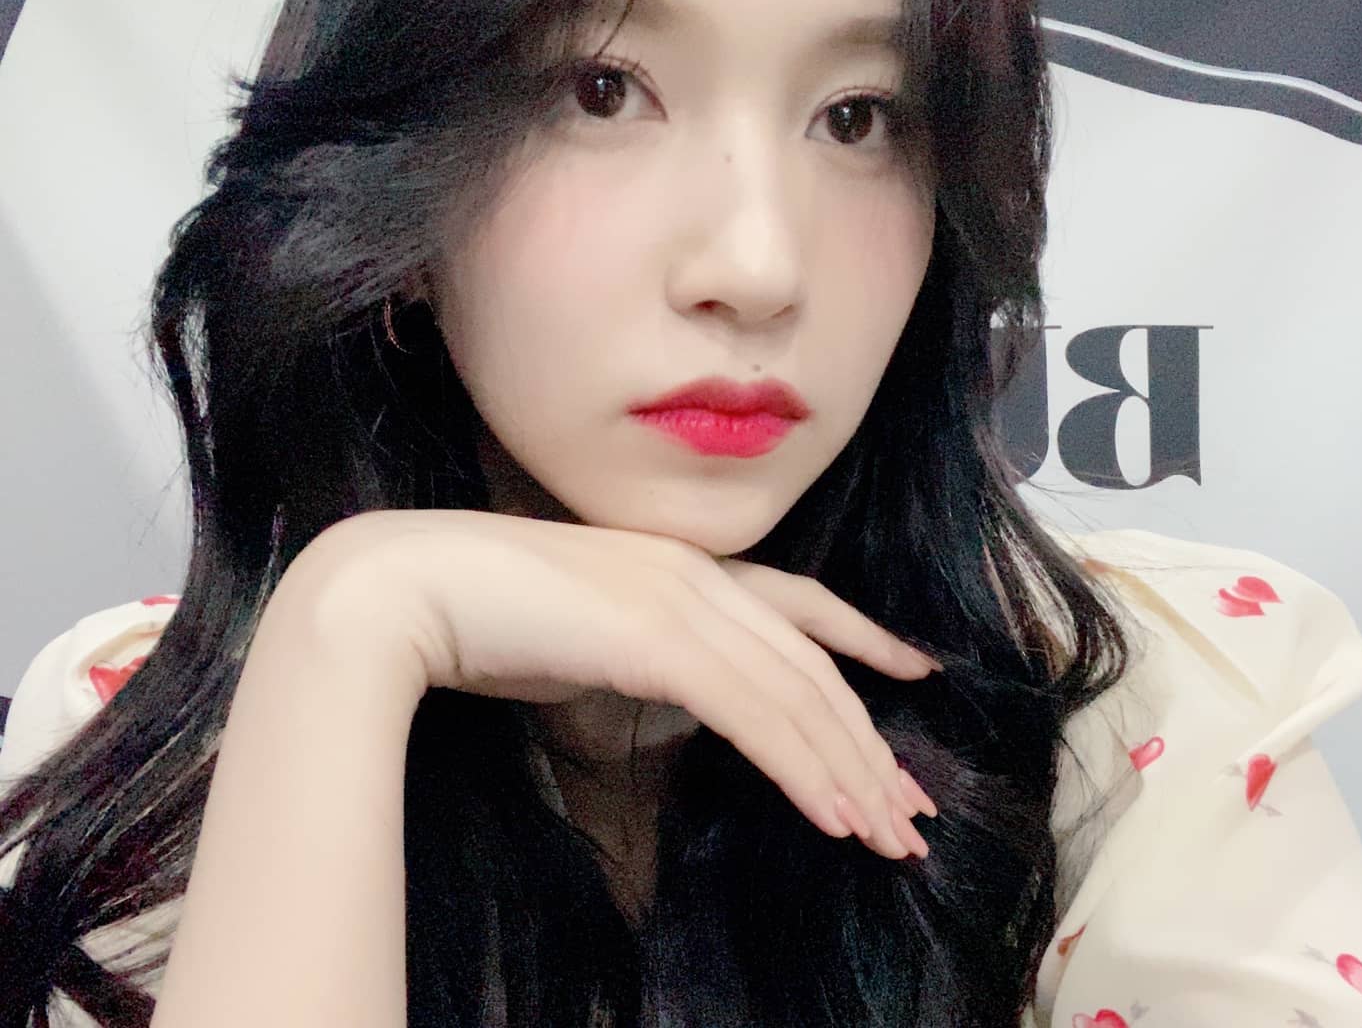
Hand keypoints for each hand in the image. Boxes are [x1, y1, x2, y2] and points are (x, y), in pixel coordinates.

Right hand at [305, 509, 940, 859]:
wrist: (404, 588)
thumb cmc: (480, 613)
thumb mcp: (587, 631)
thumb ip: (642, 648)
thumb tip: (675, 686)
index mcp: (683, 567)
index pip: (801, 604)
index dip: (866, 636)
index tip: (915, 668)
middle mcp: (697, 576)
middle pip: (814, 666)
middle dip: (869, 742)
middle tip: (912, 809)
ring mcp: (679, 601)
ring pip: (797, 694)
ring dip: (850, 771)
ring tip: (889, 836)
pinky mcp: (657, 639)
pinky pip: (754, 713)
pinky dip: (801, 767)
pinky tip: (834, 815)